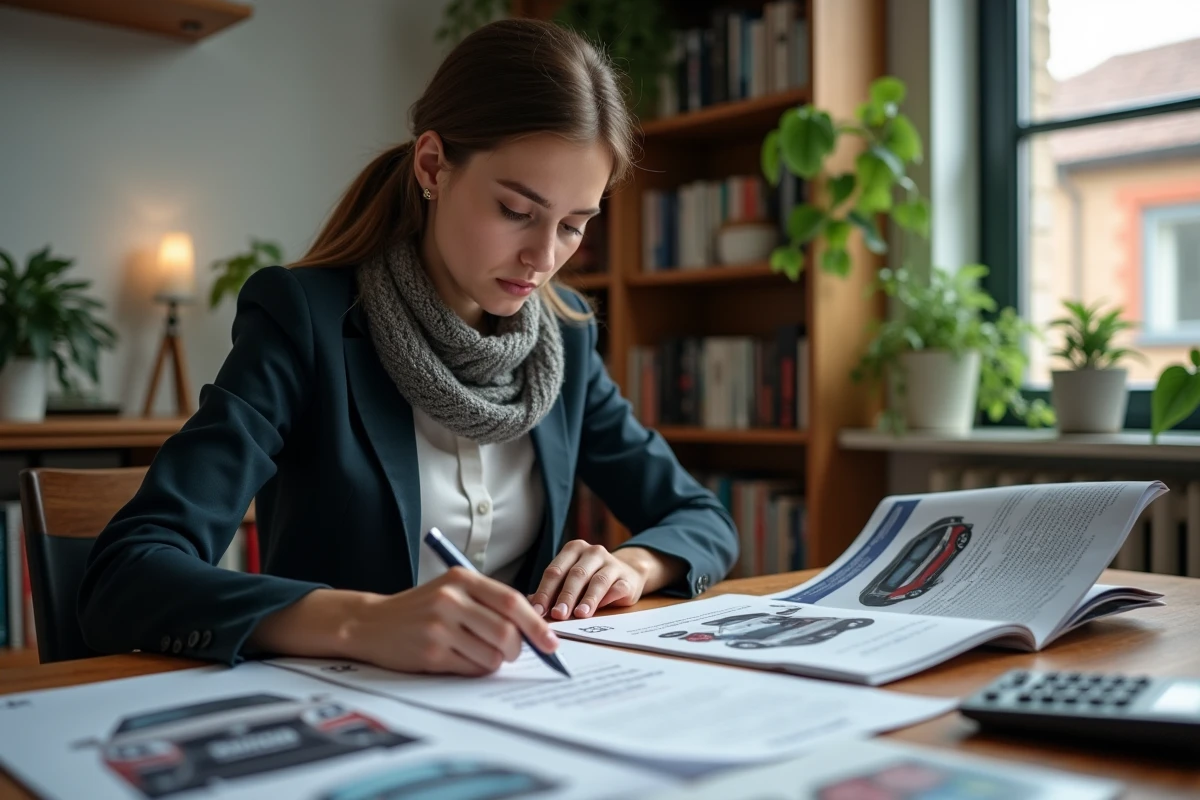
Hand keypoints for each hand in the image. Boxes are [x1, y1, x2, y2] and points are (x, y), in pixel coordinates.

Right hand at [342, 568, 557, 675]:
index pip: (511, 601)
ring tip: (482, 654)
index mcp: (461, 578)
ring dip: (496, 661)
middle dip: (518, 649)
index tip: (551, 642)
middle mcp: (451, 600)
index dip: (536, 624)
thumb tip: (533, 627)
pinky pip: (472, 668)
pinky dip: (478, 669)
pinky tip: (464, 660)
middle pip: (506, 631)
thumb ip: (489, 602)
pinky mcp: (431, 653)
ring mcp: (439, 627)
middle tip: (513, 653)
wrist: (372, 623)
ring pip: (492, 654)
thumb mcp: (453, 590)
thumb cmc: (421, 608)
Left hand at [529, 541, 684, 619]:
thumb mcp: (570, 581)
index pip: (555, 571)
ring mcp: (612, 563)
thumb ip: (552, 591)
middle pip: (575, 575)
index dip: (544, 592)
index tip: (537, 611)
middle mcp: (592, 552)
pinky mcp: (627, 578)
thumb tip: (530, 607)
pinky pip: (617, 588)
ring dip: (587, 599)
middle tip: (558, 614)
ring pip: (597, 581)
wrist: (627, 574)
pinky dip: (608, 599)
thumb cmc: (590, 580)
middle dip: (565, 596)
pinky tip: (601, 610)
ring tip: (580, 614)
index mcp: (573, 549)